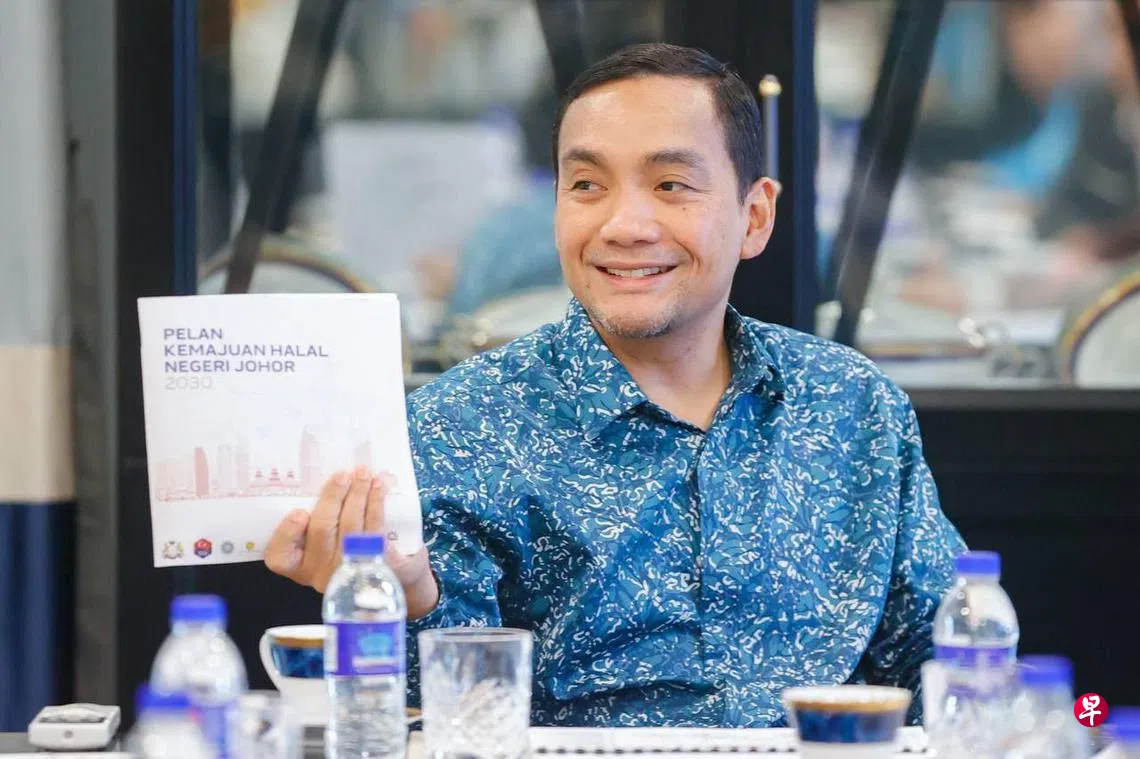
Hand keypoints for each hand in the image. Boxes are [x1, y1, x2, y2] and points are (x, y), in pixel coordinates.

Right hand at [264, 466, 439, 618]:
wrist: (375, 579)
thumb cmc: (333, 549)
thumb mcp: (311, 542)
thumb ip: (306, 523)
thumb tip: (320, 488)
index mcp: (296, 565)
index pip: (280, 556)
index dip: (288, 534)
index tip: (300, 513)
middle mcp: (319, 571)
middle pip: (322, 531)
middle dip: (333, 499)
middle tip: (342, 475)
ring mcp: (348, 568)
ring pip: (351, 527)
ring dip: (358, 495)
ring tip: (363, 473)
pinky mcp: (374, 562)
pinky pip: (374, 529)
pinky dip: (376, 504)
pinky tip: (378, 487)